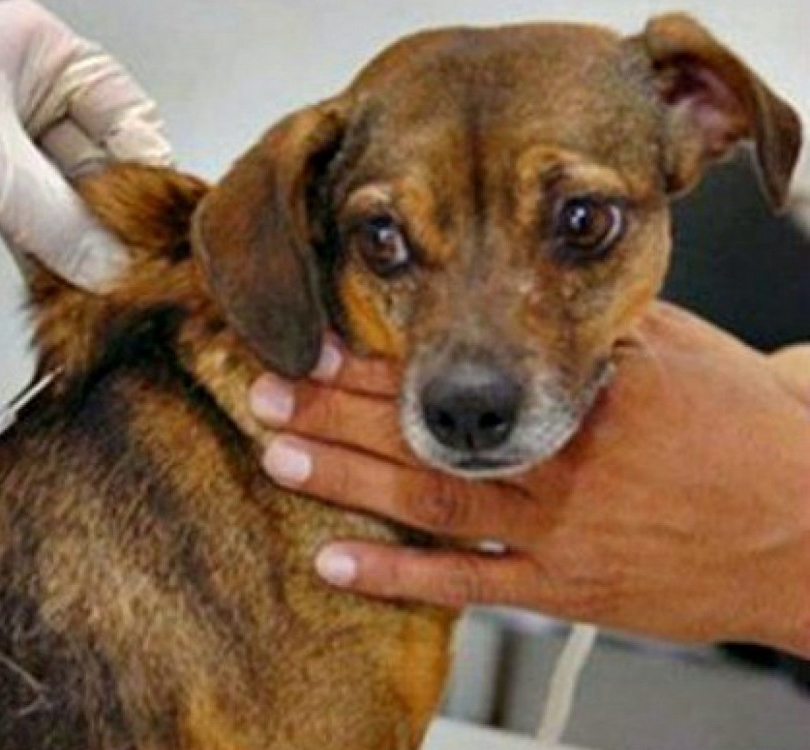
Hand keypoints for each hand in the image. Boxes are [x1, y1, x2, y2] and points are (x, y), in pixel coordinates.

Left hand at [0, 1, 171, 290]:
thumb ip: (52, 219)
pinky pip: (30, 210)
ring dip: (75, 238)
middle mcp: (35, 86)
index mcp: (46, 54)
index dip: (148, 174)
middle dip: (111, 217)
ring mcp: (8, 128)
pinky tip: (59, 282)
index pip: (126, 116)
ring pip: (63, 192)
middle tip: (132, 270)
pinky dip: (41, 244)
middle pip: (99, 161)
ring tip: (100, 286)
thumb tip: (110, 269)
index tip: (163, 228)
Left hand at [249, 303, 809, 656]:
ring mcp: (561, 529)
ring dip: (348, 477)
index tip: (316, 338)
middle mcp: (564, 459)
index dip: (380, 356)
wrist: (806, 532)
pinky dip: (396, 575)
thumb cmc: (746, 434)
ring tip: (277, 453)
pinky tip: (333, 559)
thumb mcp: (679, 353)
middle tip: (264, 388)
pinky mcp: (566, 588)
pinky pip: (467, 586)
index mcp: (588, 390)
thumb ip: (593, 324)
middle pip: (427, 430)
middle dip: (337, 409)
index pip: (463, 367)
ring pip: (433, 500)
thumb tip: (524, 282)